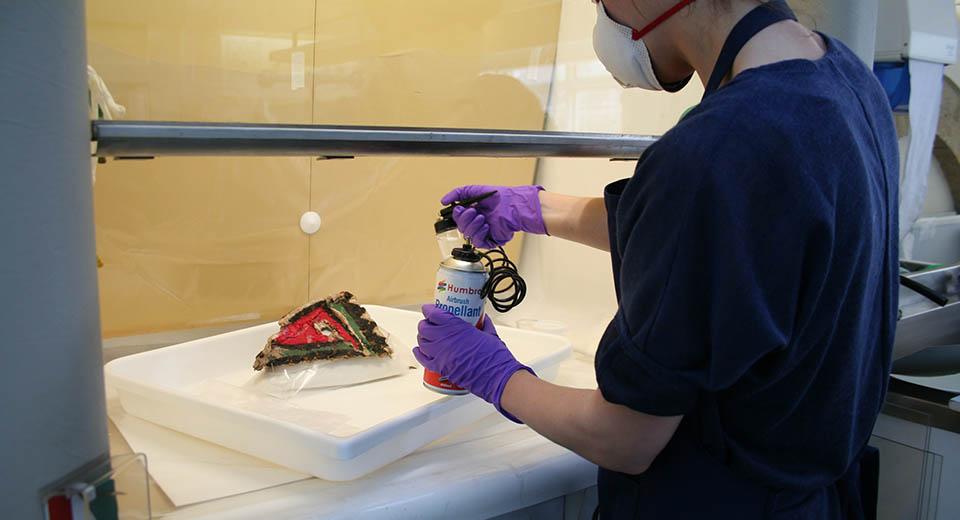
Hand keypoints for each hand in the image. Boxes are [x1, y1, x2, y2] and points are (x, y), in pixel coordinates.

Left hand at [413, 304, 534, 421]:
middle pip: (424, 327)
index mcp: (457, 327)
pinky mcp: (441, 368)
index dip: (429, 310)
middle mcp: (445, 339)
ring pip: (422, 342)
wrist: (496, 376)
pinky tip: (419, 350)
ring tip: (426, 335)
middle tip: (430, 323)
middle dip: (425, 323)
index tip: (429, 308)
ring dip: (422, 337)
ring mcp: (441, 354)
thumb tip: (483, 319)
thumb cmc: (495, 357)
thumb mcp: (490, 334)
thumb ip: (484, 324)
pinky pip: (423, 359)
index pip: (434, 314)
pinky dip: (419, 354)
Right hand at [441, 185, 546, 248]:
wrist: (513, 205)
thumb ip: (457, 194)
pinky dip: (479, 234)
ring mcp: (483, 232)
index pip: (457, 219)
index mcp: (472, 213)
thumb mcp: (474, 190)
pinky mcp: (490, 240)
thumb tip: (443, 201)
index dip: (456, 215)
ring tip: (482, 217)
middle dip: (465, 219)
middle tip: (473, 211)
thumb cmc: (499, 197)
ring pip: (468, 235)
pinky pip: (478, 242)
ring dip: (473, 225)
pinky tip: (486, 226)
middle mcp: (476, 223)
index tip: (459, 209)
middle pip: (461, 227)